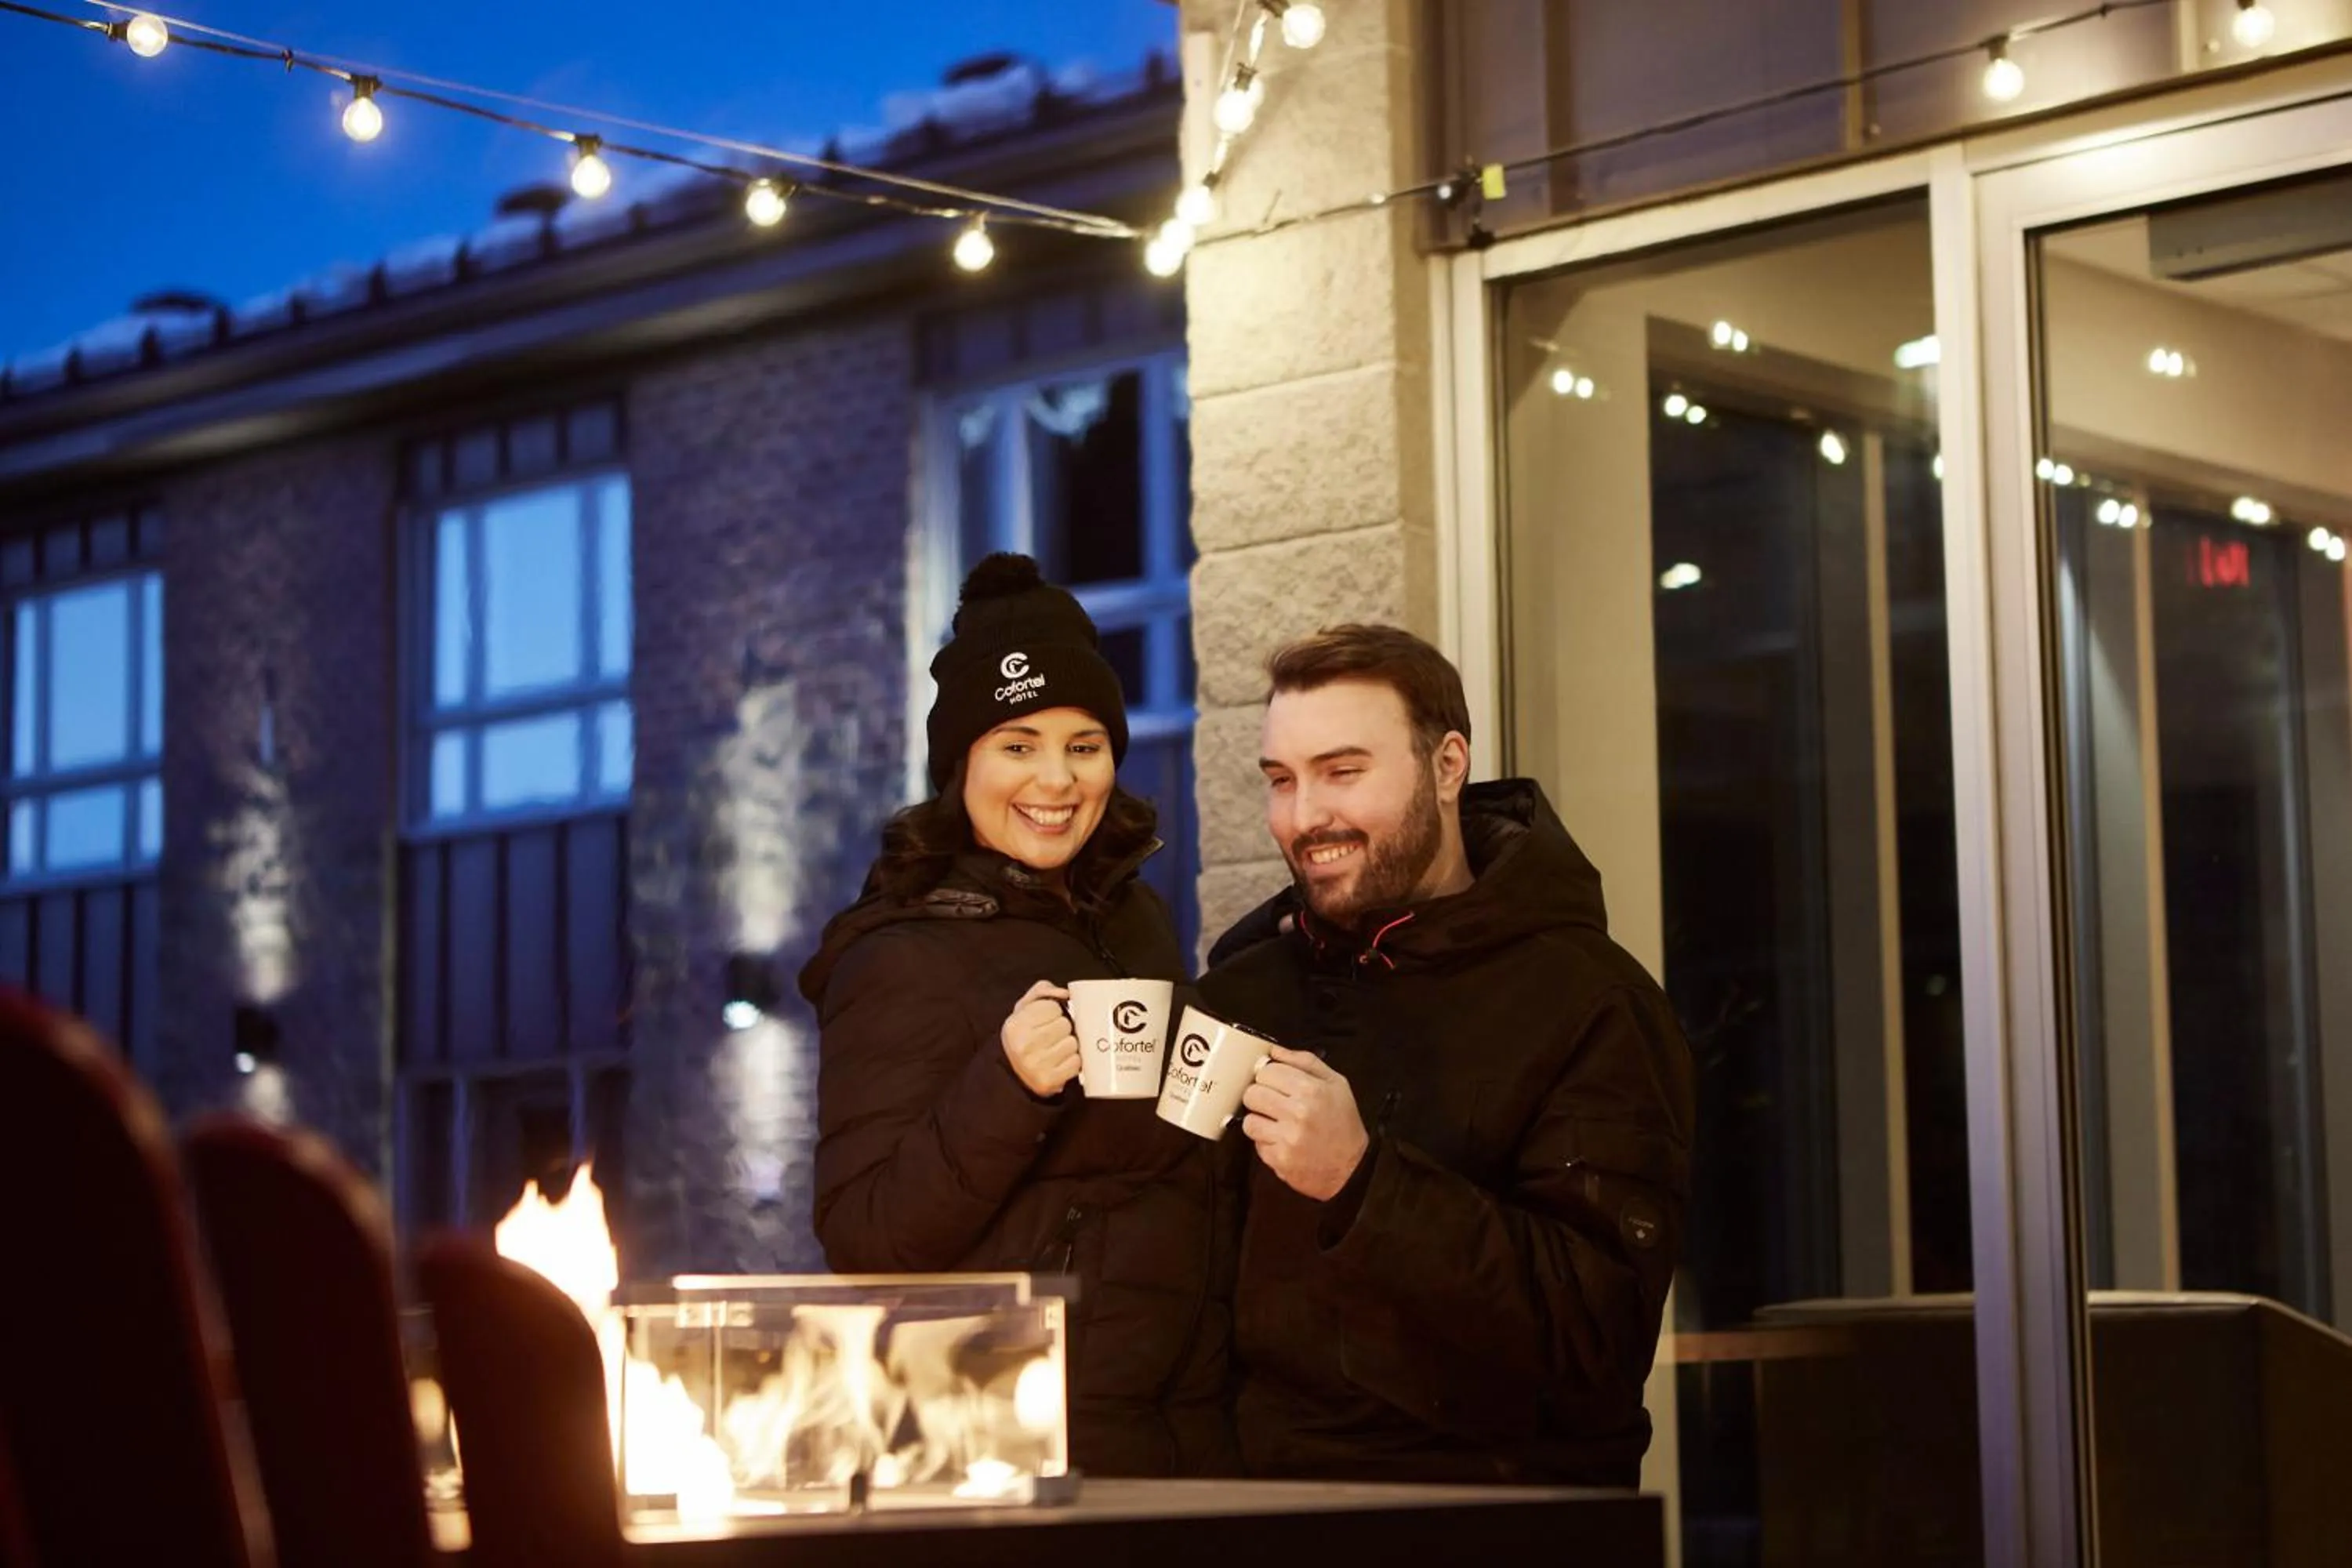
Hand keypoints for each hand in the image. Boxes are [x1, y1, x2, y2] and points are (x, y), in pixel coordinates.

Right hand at [1000, 980, 1078, 1097]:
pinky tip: (1060, 1062)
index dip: (1054, 1012)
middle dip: (1062, 1029)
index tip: (1046, 1020)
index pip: (1053, 1007)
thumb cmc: (1025, 1035)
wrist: (1016, 1073)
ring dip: (1069, 1045)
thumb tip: (1064, 993)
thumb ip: (1042, 991)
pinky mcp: (1048, 1081)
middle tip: (1053, 1036)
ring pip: (1073, 1043)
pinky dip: (1072, 1062)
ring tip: (1056, 1049)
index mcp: (1015, 1025)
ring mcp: (1035, 1065)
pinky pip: (1076, 1063)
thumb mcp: (1025, 1009)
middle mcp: (1023, 1045)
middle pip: (1065, 1025)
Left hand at [1241, 1045, 1367, 1200]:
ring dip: (1260, 1121)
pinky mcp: (1279, 1159)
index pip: (1267, 1071)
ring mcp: (1287, 1138)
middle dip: (1260, 1096)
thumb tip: (1274, 1051)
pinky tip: (1282, 1141)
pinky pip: (1256, 1144)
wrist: (1352, 1167)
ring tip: (1276, 1123)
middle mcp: (1298, 1113)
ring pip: (1249, 1120)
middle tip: (1273, 1103)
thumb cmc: (1343, 1123)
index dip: (1268, 1076)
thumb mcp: (1336, 1084)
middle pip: (1252, 1093)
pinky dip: (1266, 1142)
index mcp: (1311, 1089)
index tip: (1274, 1083)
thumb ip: (1304, 1062)